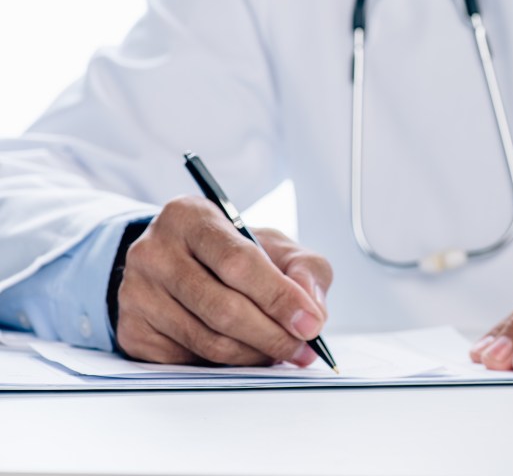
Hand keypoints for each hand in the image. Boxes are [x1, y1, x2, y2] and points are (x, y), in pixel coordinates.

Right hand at [116, 196, 332, 366]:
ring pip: (208, 341)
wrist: (180, 263)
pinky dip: (227, 364)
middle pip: (222, 308)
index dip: (279, 297)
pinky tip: (244, 351)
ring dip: (254, 354)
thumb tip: (311, 309)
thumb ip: (305, 268)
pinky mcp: (132, 330)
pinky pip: (190, 360)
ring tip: (280, 351)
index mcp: (191, 217)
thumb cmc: (233, 252)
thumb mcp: (275, 245)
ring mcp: (137, 293)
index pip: (239, 262)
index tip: (311, 324)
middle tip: (303, 349)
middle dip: (272, 335)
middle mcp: (154, 252)